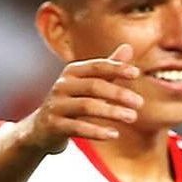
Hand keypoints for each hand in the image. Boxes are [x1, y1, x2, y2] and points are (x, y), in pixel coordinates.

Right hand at [20, 44, 144, 153]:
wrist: (41, 129)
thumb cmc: (72, 102)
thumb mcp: (89, 84)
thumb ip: (108, 69)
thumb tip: (128, 47)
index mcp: (72, 73)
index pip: (97, 66)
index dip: (116, 68)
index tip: (136, 73)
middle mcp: (62, 85)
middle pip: (94, 86)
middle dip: (118, 93)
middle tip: (140, 103)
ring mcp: (56, 105)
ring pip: (87, 106)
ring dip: (112, 111)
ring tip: (132, 117)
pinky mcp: (53, 125)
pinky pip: (77, 127)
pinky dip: (97, 131)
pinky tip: (114, 134)